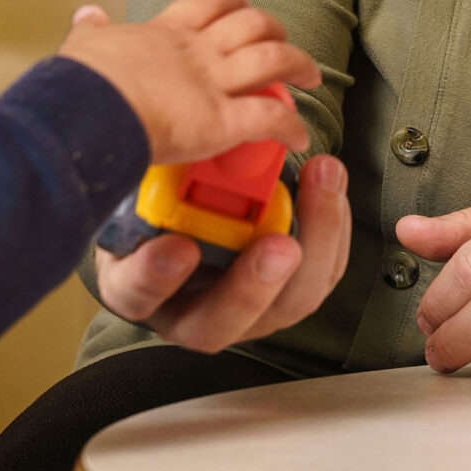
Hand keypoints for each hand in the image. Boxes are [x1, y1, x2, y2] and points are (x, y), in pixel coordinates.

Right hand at [60, 0, 320, 165]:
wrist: (86, 113)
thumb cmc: (80, 84)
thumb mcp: (84, 45)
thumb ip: (91, 30)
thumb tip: (88, 14)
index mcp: (167, 33)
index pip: (212, 2)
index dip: (235, 4)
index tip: (244, 12)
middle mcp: (199, 53)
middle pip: (254, 25)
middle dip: (275, 32)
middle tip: (284, 45)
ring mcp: (214, 84)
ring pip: (274, 61)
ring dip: (299, 66)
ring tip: (311, 77)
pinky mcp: (223, 121)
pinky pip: (271, 119)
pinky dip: (291, 127)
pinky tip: (299, 137)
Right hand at [93, 152, 351, 352]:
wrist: (196, 207)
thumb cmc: (160, 200)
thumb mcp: (144, 186)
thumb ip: (156, 179)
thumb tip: (181, 147)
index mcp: (138, 286)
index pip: (136, 294)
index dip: (155, 277)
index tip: (179, 248)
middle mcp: (191, 312)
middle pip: (220, 323)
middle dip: (254, 285)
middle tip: (281, 246)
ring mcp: (248, 311)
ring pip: (289, 303)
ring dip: (316, 241)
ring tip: (324, 178)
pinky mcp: (292, 291)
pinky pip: (323, 273)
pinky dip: (334, 227)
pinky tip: (331, 182)